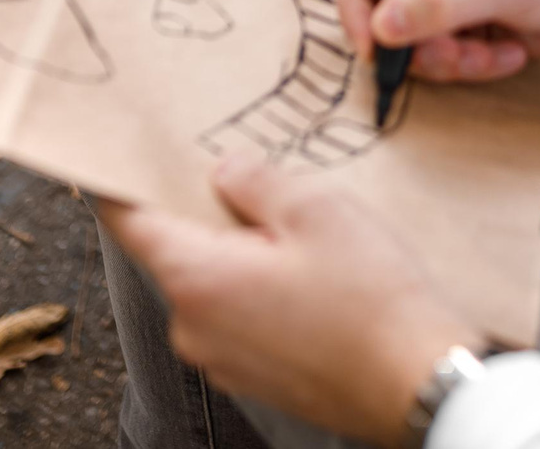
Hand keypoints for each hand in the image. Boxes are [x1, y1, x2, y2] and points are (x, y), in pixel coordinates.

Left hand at [104, 157, 481, 446]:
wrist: (418, 384)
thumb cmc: (370, 301)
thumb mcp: (316, 209)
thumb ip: (256, 181)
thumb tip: (225, 172)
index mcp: (196, 278)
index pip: (128, 221)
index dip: (123, 181)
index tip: (122, 154)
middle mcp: (194, 326)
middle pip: (177, 250)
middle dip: (211, 214)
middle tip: (259, 183)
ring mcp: (223, 360)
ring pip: (215, 285)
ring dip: (245, 255)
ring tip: (306, 237)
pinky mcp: (256, 378)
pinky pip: (242, 319)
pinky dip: (264, 292)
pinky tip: (316, 280)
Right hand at [339, 0, 539, 81]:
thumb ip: (437, 4)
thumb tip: (380, 27)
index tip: (371, 44)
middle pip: (387, 2)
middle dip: (416, 39)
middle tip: (446, 55)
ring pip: (415, 36)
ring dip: (448, 58)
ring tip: (492, 54)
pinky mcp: (474, 17)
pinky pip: (444, 52)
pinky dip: (469, 63)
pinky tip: (509, 52)